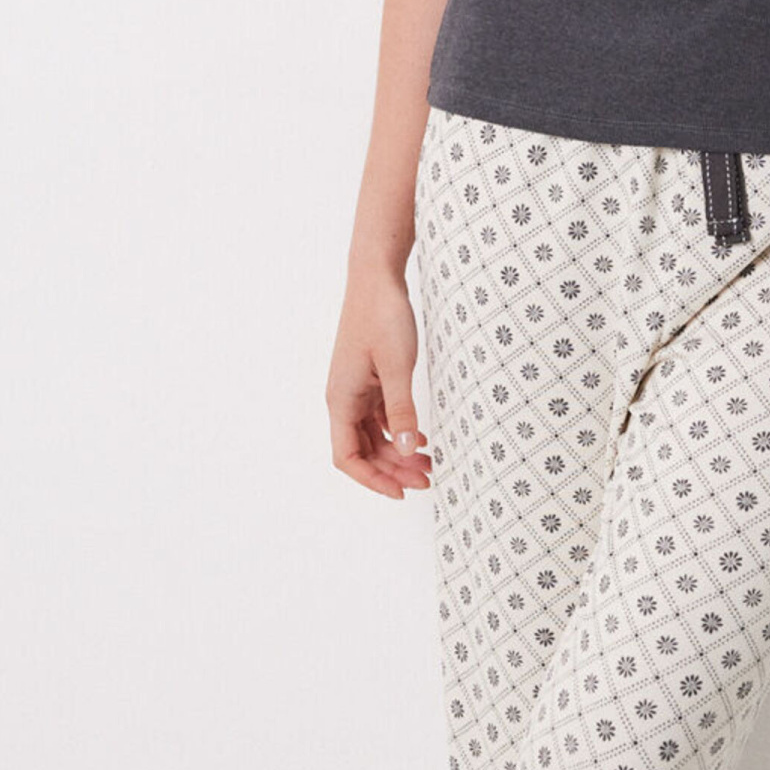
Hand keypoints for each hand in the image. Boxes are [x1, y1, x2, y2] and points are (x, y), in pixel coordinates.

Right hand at [325, 266, 433, 496]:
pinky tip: (421, 439)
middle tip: (427, 479)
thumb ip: (401, 410)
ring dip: (397, 453)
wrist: (377, 277)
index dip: (372, 479)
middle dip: (392, 470)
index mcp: (341, 399)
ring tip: (428, 463)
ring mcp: (356, 390)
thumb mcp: (397, 366)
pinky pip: (380, 418)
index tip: (400, 492)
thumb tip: (407, 449)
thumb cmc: (382, 316)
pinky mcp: (369, 380)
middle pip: (362, 451)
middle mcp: (344, 399)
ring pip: (373, 436)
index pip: (347, 457)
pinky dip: (399, 432)